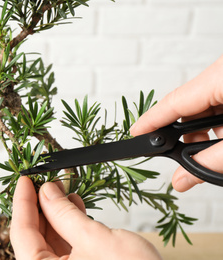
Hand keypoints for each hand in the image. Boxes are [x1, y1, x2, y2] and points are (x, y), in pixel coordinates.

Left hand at [10, 176, 161, 259]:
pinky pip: (66, 246)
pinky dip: (69, 225)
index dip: (22, 202)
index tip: (24, 179)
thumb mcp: (94, 238)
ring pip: (50, 240)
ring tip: (63, 191)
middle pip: (33, 236)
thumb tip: (46, 192)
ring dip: (56, 214)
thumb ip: (64, 214)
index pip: (21, 233)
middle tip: (46, 182)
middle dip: (40, 206)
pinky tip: (75, 207)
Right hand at [130, 55, 222, 191]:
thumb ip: (211, 162)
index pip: (173, 102)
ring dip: (207, 131)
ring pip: (205, 105)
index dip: (150, 121)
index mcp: (221, 77)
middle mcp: (222, 71)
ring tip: (216, 152)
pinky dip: (219, 124)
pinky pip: (219, 101)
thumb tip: (181, 181)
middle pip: (188, 105)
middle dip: (186, 135)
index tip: (134, 135)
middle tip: (185, 159)